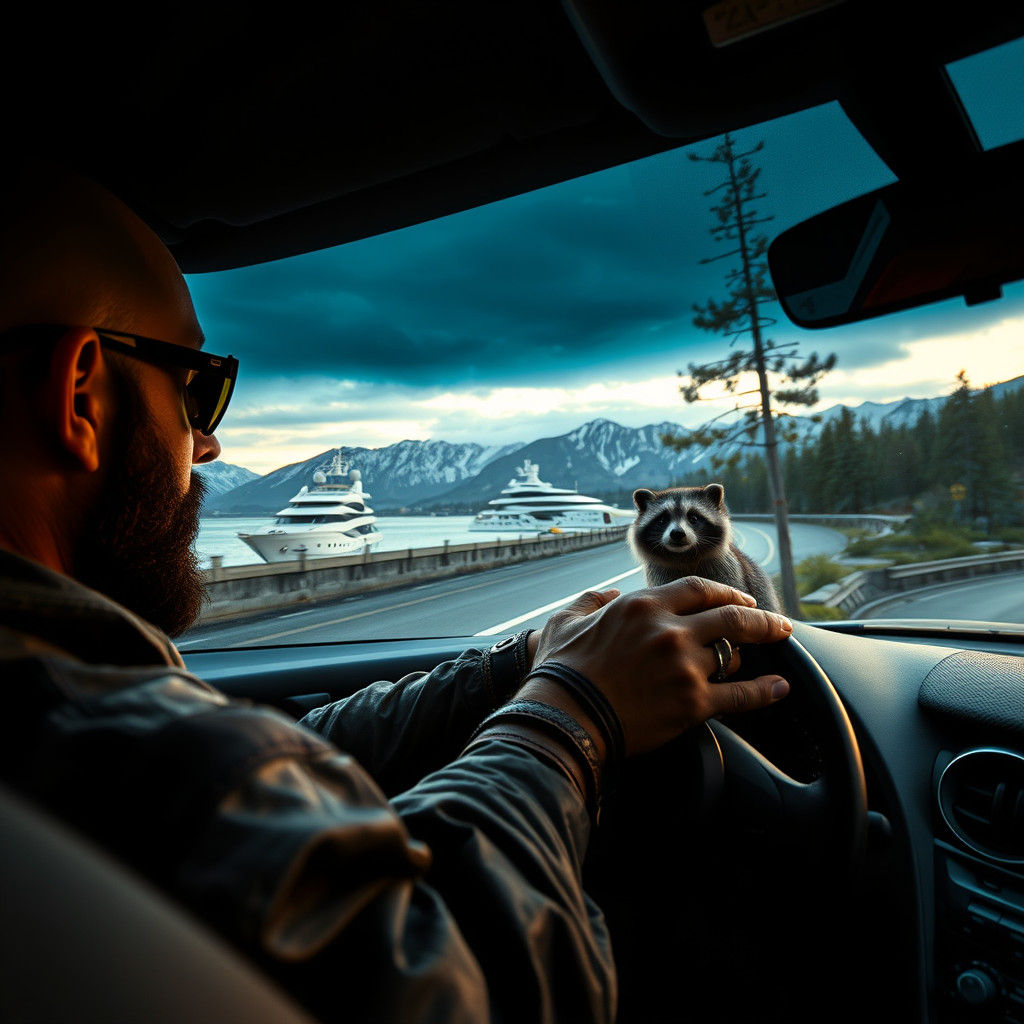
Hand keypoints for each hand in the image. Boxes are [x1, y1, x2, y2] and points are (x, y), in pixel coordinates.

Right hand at [522, 577, 791, 756]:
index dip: (726, 594)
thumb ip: (591, 600)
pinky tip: (779, 688)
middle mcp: (670, 631)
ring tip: (760, 661)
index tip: (741, 602)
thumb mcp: (565, 620)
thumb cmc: (561, 670)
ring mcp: (686, 667)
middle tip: (777, 624)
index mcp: (644, 606)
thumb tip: (607, 595)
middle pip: (732, 617)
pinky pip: (741, 695)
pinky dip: (765, 692)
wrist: (566, 716)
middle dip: (761, 620)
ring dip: (747, 658)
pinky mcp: (693, 704)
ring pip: (734, 656)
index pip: (700, 590)